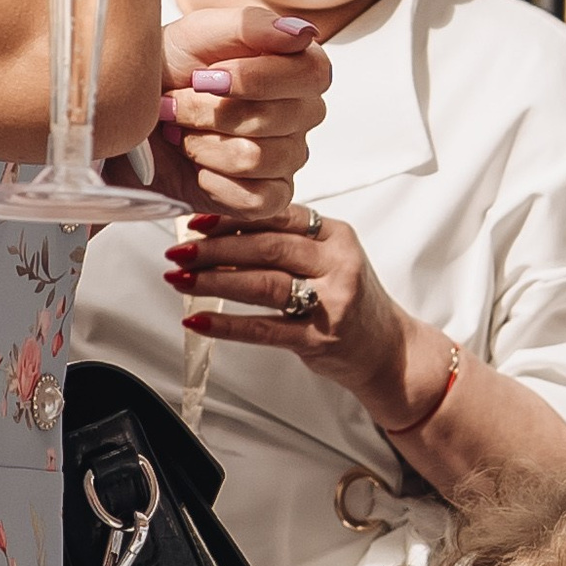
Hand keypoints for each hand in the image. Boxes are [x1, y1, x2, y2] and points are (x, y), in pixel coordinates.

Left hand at [150, 0, 329, 221]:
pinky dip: (209, 179)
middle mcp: (302, 114)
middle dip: (207, 110)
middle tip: (176, 102)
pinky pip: (251, 197)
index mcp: (298, 68)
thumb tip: (302, 33)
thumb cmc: (170, 68)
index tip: (205, 75)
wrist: (133, 113)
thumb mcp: (198, 33)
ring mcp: (288, 159)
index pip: (308, 75)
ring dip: (200, 144)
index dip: (253, 78)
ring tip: (180, 131)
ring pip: (255, 158)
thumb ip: (251, 25)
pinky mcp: (268, 198)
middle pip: (272, 119)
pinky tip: (194, 164)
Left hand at [164, 206, 449, 430]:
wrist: (387, 349)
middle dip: (215, 249)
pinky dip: (227, 325)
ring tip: (180, 280)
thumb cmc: (348, 300)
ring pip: (263, 284)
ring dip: (214, 282)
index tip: (196, 221)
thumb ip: (287, 242)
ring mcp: (331, 302)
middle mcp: (337, 264)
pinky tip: (198, 321)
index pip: (277, 216)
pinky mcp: (320, 339)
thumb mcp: (328, 259)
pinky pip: (264, 329)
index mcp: (336, 235)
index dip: (233, 218)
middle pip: (267, 248)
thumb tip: (220, 234)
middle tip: (178, 251)